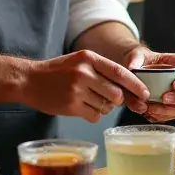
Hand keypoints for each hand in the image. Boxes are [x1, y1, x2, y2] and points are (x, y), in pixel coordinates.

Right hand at [24, 49, 150, 121]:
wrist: (29, 80)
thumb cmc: (58, 71)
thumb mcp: (79, 61)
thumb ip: (101, 70)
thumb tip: (127, 86)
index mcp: (88, 58)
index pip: (119, 72)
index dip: (135, 84)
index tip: (145, 93)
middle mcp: (84, 72)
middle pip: (116, 93)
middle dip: (118, 100)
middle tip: (111, 99)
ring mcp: (77, 90)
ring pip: (106, 106)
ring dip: (104, 107)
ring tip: (90, 100)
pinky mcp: (71, 106)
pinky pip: (95, 116)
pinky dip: (93, 114)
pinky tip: (83, 107)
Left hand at [123, 47, 174, 122]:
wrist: (135, 74)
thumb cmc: (140, 62)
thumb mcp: (136, 56)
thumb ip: (135, 61)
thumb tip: (133, 69)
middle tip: (166, 95)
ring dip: (174, 106)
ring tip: (157, 105)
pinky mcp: (174, 106)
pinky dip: (165, 114)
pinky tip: (152, 112)